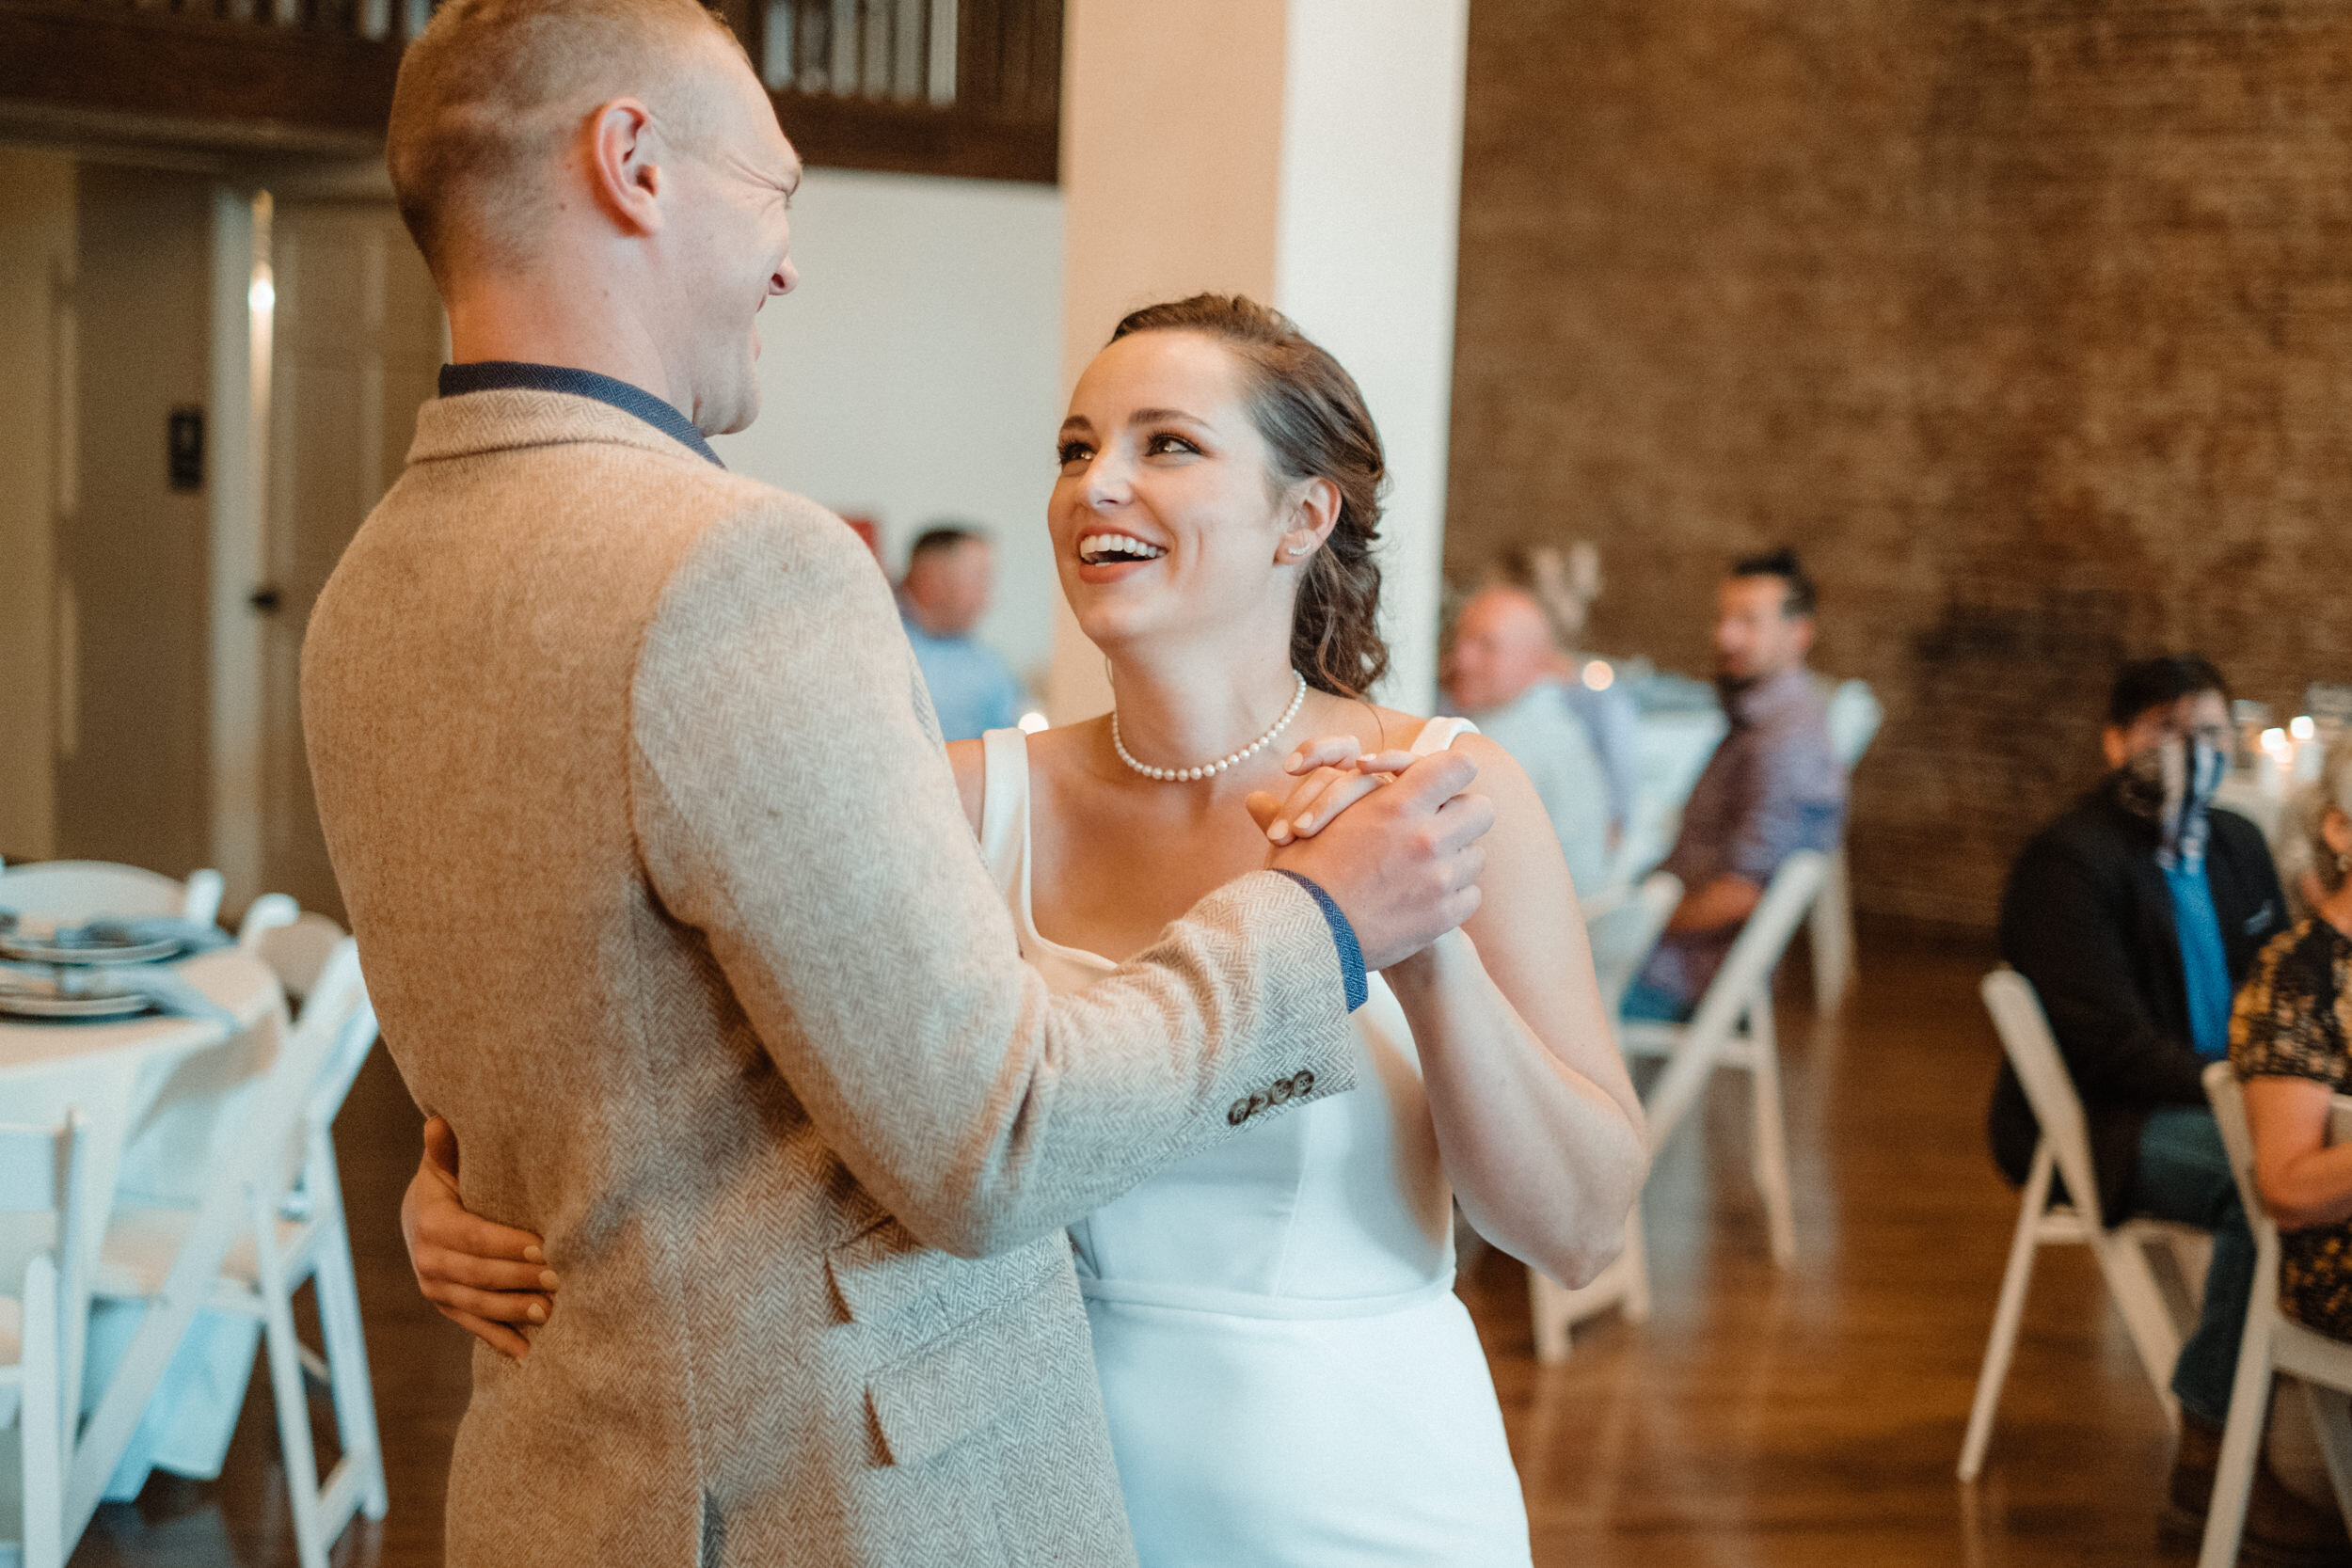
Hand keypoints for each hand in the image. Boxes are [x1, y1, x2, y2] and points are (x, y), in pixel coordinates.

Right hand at [402, 1116, 556, 1358]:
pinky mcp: (446, 1306)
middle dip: (520, 1279)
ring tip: (551, 1313)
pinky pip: (473, 1326)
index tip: (543, 1245)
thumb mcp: (446, 1164)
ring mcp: (435, 1288)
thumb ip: (446, 1150)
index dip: (507, 1244)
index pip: (474, 1237)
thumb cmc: (448, 1181)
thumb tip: (439, 1122)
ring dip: (514, 1313)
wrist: (418, 1214)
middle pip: (479, 1275)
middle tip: (560, 1279)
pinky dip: (500, 1342)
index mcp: (431, 1223)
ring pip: (477, 1305)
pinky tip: (529, 1355)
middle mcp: (428, 1261)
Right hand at [1265, 746, 1492, 970]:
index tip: (1438, 785)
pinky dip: (1452, 896)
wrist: (1301, 934)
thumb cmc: (1301, 872)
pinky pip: (1471, 894)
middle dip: (1461, 815)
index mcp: (1396, 805)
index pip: (1459, 766)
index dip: (1451, 771)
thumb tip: (1333, 782)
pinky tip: (1424, 898)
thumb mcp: (1317, 818)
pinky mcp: (1444, 916)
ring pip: (1476, 856)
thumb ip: (1344, 791)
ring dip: (1455, 858)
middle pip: (1481, 809)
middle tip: (1436, 827)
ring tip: (1423, 869)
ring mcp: (1439, 880)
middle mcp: (1426, 839)